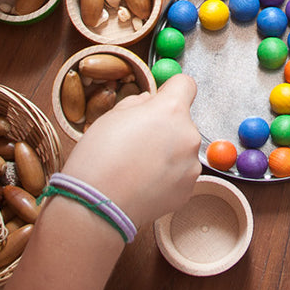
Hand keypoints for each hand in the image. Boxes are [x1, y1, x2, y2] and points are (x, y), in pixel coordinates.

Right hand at [61, 74, 201, 227]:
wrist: (98, 204)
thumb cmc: (99, 158)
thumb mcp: (111, 116)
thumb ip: (137, 104)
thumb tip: (149, 102)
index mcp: (170, 110)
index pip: (185, 84)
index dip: (171, 90)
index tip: (160, 99)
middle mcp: (188, 135)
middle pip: (182, 122)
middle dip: (164, 128)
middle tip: (137, 142)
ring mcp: (191, 165)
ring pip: (181, 151)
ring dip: (166, 154)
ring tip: (137, 168)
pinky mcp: (188, 190)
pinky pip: (180, 175)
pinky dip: (166, 177)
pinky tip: (143, 184)